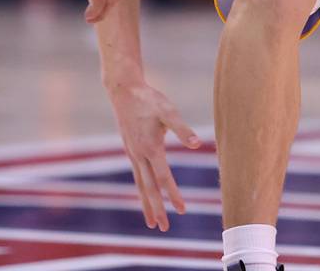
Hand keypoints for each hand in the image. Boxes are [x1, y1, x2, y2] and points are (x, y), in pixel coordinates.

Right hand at [108, 81, 202, 230]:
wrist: (123, 91)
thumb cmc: (149, 99)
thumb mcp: (168, 111)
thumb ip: (182, 129)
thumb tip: (196, 144)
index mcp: (150, 147)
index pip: (164, 177)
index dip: (173, 194)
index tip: (182, 210)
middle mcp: (139, 155)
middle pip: (149, 187)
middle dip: (156, 208)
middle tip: (163, 229)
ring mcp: (132, 153)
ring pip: (140, 184)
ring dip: (147, 204)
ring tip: (152, 223)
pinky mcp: (130, 150)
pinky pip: (137, 176)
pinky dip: (142, 189)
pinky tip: (146, 195)